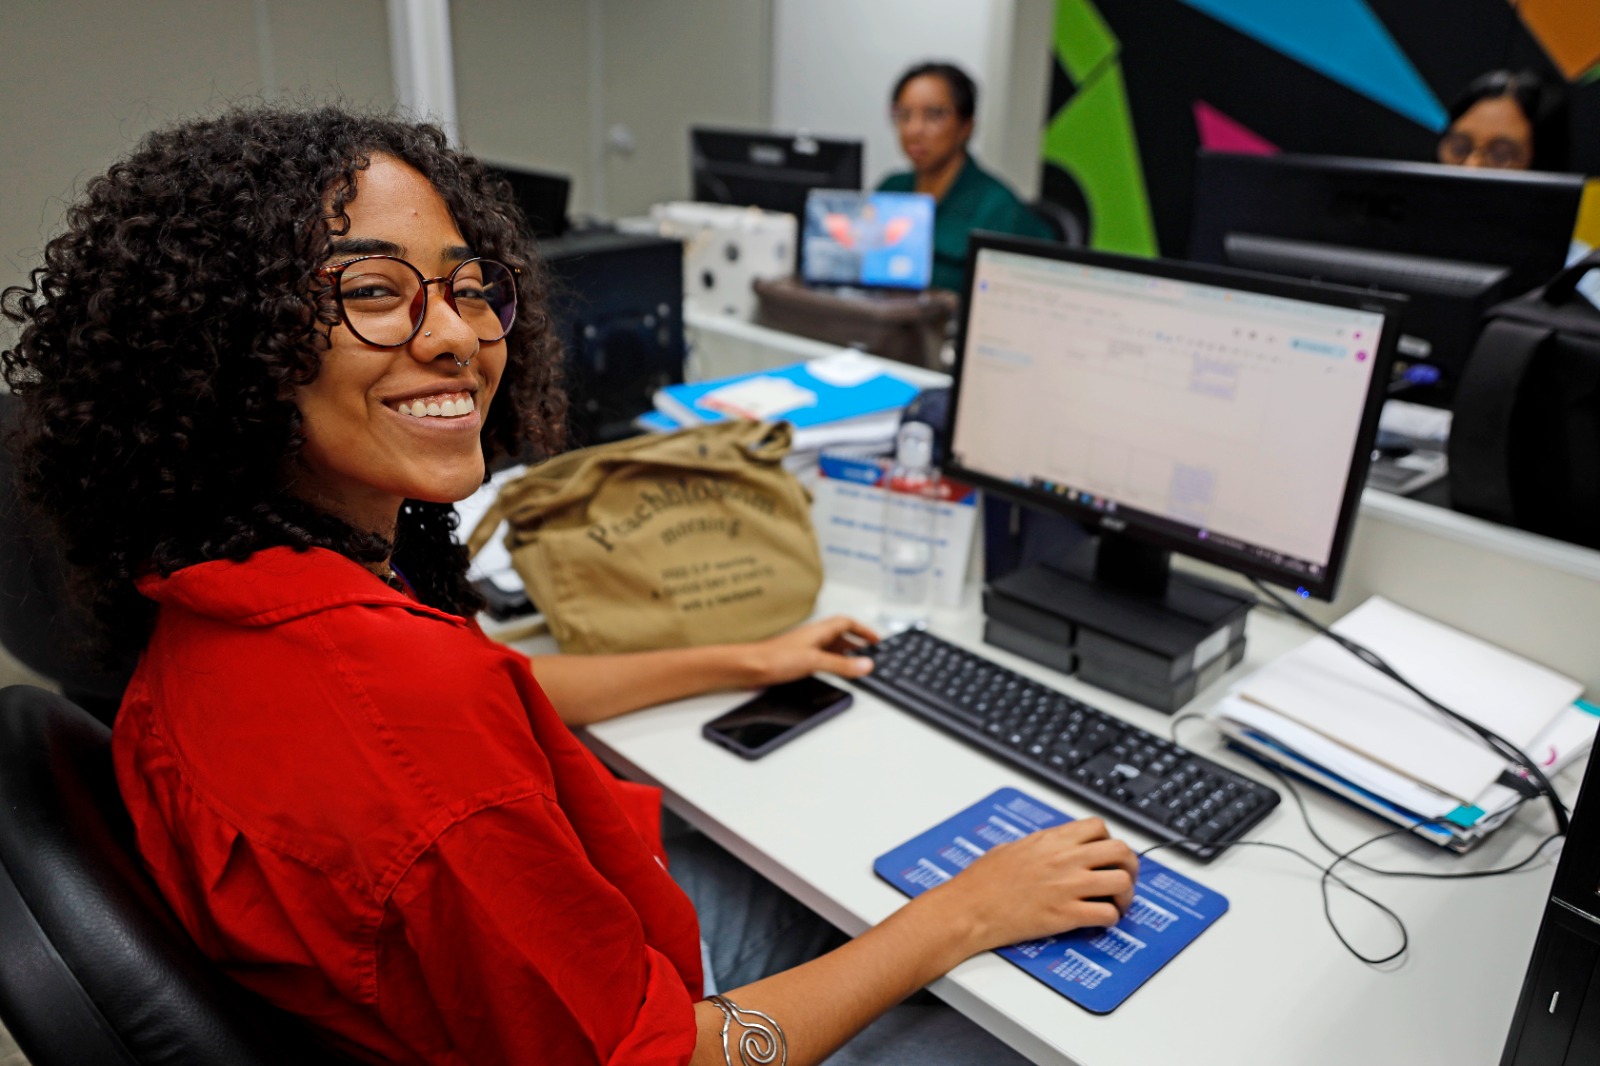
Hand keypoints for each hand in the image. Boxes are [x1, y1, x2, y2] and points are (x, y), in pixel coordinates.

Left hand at [742, 616, 880, 686]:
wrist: (749, 668)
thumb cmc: (775, 658)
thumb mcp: (815, 662)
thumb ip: (841, 664)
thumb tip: (866, 664)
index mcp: (819, 631)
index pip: (847, 623)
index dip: (863, 630)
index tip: (876, 640)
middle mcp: (813, 638)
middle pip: (841, 636)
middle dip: (857, 644)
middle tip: (871, 654)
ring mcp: (805, 649)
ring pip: (831, 648)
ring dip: (845, 655)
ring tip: (857, 666)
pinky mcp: (797, 661)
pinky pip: (822, 659)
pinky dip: (833, 664)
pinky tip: (834, 674)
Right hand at [929, 818, 1138, 953]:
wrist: (968, 909)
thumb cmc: (981, 881)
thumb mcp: (1011, 848)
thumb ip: (1039, 846)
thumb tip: (1051, 848)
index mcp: (1050, 841)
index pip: (1098, 827)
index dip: (1108, 840)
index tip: (1105, 853)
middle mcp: (1064, 860)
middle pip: (1120, 851)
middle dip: (1129, 865)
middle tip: (1123, 878)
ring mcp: (1067, 887)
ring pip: (1121, 882)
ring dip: (1125, 894)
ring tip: (1116, 902)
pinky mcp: (1066, 915)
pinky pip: (1107, 914)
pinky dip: (1111, 918)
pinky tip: (1100, 920)